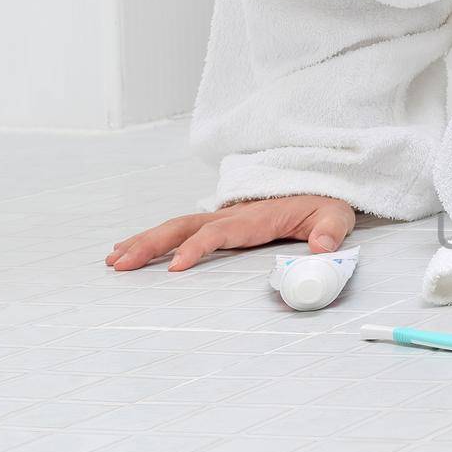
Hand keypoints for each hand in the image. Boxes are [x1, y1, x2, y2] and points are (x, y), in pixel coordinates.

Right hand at [106, 195, 354, 271]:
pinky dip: (154, 239)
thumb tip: (321, 247)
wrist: (321, 185)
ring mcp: (222, 217)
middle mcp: (231, 215)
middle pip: (183, 226)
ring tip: (114, 260)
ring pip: (175, 227)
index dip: (196, 248)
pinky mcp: (220, 223)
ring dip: (143, 242)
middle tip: (121, 264)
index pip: (218, 232)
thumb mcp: (337, 215)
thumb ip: (331, 231)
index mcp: (255, 217)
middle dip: (150, 244)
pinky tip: (133, 251)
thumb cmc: (325, 203)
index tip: (174, 267)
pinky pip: (182, 230)